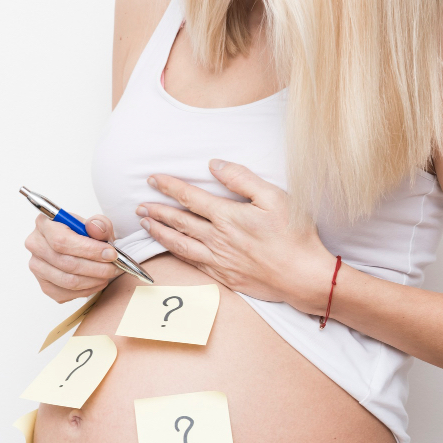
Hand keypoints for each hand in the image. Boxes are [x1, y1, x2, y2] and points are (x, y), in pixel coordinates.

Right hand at [24, 212, 121, 302]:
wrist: (76, 247)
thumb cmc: (82, 234)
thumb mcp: (94, 223)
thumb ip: (99, 224)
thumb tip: (95, 229)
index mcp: (45, 224)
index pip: (62, 241)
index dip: (89, 250)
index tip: (110, 254)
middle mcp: (35, 245)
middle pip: (66, 263)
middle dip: (96, 268)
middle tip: (114, 267)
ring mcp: (37, 267)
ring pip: (68, 281)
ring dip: (94, 280)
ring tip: (108, 274)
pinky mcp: (44, 285)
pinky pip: (66, 293)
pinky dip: (87, 290)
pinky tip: (97, 281)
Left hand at [136, 159, 335, 310]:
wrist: (303, 277)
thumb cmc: (294, 235)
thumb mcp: (275, 197)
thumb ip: (242, 179)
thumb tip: (215, 166)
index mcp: (228, 216)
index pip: (190, 197)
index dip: (169, 187)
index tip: (153, 179)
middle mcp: (217, 239)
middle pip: (179, 222)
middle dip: (156, 211)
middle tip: (139, 205)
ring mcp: (218, 260)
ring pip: (180, 244)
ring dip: (160, 233)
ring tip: (146, 225)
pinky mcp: (224, 276)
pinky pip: (193, 263)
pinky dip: (176, 254)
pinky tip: (171, 249)